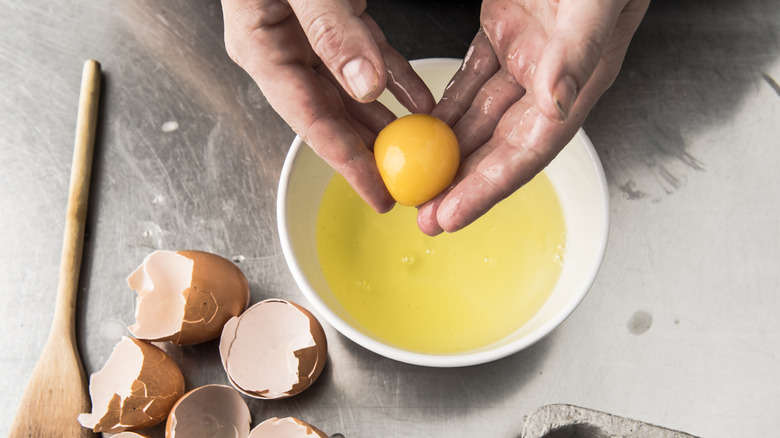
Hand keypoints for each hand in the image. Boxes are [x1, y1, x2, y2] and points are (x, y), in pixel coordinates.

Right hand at [221, 0, 434, 212]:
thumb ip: (330, 29)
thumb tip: (364, 86)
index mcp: (261, 46)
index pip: (308, 118)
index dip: (346, 162)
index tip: (379, 195)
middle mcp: (279, 47)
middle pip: (329, 114)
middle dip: (369, 149)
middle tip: (407, 179)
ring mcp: (303, 35)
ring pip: (349, 91)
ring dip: (386, 119)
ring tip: (420, 145)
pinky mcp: (329, 20)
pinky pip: (364, 58)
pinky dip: (393, 77)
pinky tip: (418, 97)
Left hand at [417, 0, 649, 234]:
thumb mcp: (594, 2)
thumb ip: (579, 52)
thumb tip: (556, 105)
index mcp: (576, 80)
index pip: (526, 151)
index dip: (488, 188)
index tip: (450, 216)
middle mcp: (549, 77)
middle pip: (499, 147)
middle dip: (462, 185)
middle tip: (425, 216)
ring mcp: (526, 54)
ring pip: (480, 117)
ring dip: (450, 152)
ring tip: (420, 181)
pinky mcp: (504, 29)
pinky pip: (470, 78)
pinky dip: (447, 104)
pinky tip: (427, 126)